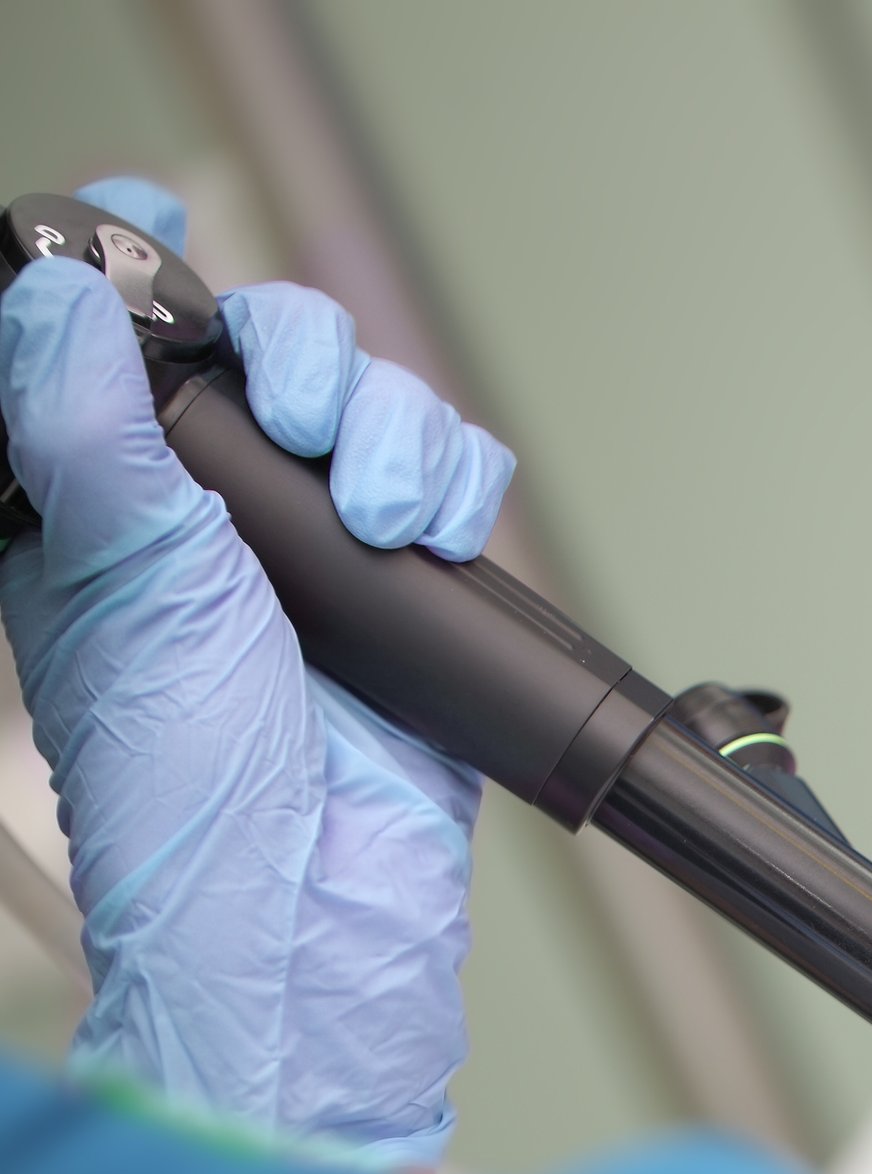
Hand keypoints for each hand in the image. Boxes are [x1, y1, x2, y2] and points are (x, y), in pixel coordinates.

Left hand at [0, 178, 513, 1164]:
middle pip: (272, 349)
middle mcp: (212, 520)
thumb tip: (63, 290)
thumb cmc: (190, 785)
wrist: (315, 910)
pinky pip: (456, 481)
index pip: (112, 346)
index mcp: (100, 508)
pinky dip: (459, 486)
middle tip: (298, 417)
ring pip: (378, 405)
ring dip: (393, 434)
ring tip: (381, 521)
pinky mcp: (416, 595)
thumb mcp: (117, 577)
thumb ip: (88, 422)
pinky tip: (435, 538)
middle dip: (303, 357)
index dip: (133, 271)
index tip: (146, 215)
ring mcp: (321, 556)